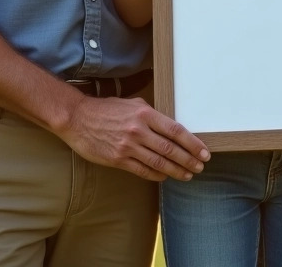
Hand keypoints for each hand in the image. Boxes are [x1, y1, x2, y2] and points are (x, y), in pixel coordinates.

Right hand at [62, 93, 209, 181]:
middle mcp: (138, 130)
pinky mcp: (118, 159)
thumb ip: (152, 115)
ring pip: (159, 162)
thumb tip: (171, 128)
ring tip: (188, 175)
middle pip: (170, 149)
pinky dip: (157, 175)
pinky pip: (143, 170)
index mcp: (145, 114)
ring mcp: (128, 146)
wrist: (78, 118)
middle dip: (189, 160)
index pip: (176, 131)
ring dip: (176, 170)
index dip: (192, 143)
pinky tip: (166, 176)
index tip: (204, 152)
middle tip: (200, 166)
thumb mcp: (133, 104)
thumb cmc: (107, 109)